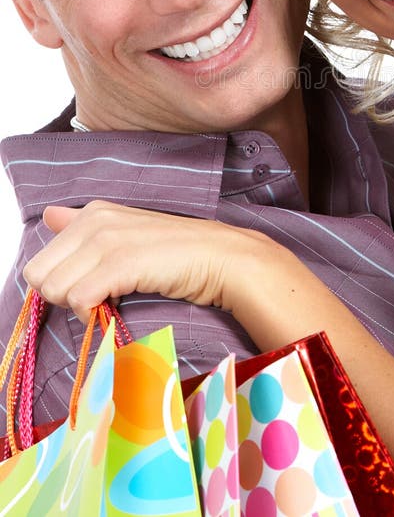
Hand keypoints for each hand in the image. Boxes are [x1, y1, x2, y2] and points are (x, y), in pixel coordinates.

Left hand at [23, 200, 283, 321]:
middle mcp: (95, 220)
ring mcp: (108, 239)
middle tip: (96, 297)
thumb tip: (49, 215)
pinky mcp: (121, 262)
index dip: (59, 281)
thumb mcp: (124, 229)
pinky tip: (113, 308)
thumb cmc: (176, 251)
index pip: (40, 259)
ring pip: (54, 288)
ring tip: (108, 300)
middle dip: (60, 295)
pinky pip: (78, 297)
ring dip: (76, 305)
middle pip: (39, 275)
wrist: (221, 257)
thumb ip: (82, 223)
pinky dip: (90, 312)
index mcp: (93, 212)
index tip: (88, 285)